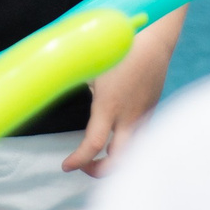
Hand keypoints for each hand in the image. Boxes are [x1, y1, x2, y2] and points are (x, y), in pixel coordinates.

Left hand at [62, 32, 172, 177]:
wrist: (152, 37)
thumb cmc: (118, 48)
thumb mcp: (90, 67)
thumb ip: (77, 84)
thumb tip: (57, 88)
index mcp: (109, 106)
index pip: (93, 146)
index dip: (78, 161)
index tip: (66, 165)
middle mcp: (128, 116)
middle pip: (118, 161)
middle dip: (100, 171)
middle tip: (84, 166)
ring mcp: (143, 114)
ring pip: (132, 151)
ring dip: (115, 158)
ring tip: (98, 154)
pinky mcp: (152, 109)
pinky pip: (140, 135)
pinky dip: (126, 143)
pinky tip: (116, 134)